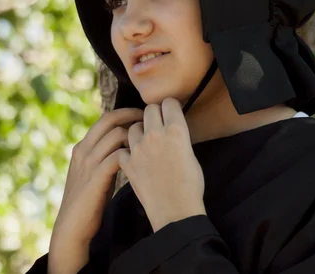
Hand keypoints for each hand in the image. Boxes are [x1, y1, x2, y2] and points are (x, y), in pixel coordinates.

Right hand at [50, 108, 143, 254]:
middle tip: (149, 119)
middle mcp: (83, 150)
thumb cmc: (88, 200)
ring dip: (135, 135)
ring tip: (150, 140)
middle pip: (109, 120)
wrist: (71, 226)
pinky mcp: (96, 178)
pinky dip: (131, 154)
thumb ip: (104, 157)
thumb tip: (127, 145)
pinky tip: (142, 160)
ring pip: (115, 135)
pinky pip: (117, 156)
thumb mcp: (93, 172)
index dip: (125, 113)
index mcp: (81, 147)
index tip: (142, 116)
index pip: (104, 118)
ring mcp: (88, 163)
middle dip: (132, 115)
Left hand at [118, 98, 205, 232]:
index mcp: (176, 130)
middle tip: (157, 126)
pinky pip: (123, 148)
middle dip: (153, 115)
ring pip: (133, 127)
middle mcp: (156, 134)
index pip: (169, 102)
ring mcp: (139, 148)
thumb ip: (179, 137)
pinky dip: (127, 152)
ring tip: (145, 144)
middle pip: (149, 109)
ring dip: (138, 132)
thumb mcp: (191, 154)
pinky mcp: (127, 162)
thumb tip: (172, 129)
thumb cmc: (191, 186)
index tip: (170, 113)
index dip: (170, 107)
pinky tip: (134, 159)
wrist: (175, 211)